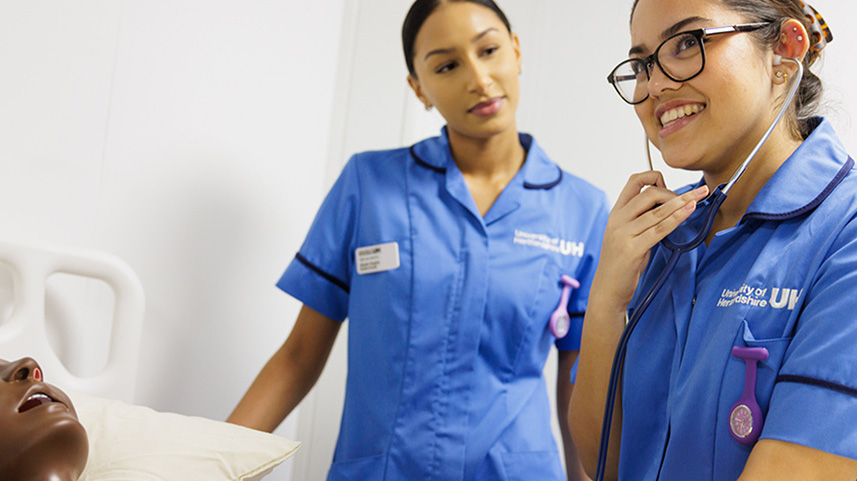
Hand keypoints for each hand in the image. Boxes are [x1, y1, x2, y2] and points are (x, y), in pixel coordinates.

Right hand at [593, 171, 708, 311]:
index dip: (653, 177)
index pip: (634, 182)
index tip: (669, 185)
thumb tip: (667, 206)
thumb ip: (641, 219)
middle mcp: (618, 220)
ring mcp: (623, 234)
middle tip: (691, 198)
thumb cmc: (621, 264)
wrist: (607, 289)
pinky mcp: (632, 249)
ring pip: (658, 211)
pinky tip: (689, 211)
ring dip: (683, 201)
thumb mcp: (626, 235)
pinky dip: (677, 218)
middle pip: (649, 194)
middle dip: (674, 192)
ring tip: (700, 195)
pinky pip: (660, 229)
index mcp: (615, 213)